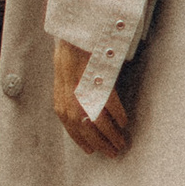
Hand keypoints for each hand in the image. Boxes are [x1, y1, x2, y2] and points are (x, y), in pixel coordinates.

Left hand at [53, 35, 132, 157]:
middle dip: (100, 142)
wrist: (74, 33)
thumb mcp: (64, 80)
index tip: (91, 150)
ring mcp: (83, 89)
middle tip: (113, 151)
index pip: (71, 127)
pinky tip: (123, 121)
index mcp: (61, 98)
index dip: (82, 140)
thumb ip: (68, 99)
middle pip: (85, 128)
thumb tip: (81, 117)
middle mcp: (69, 97)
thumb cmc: (70, 57)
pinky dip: (117, 114)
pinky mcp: (96, 79)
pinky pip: (109, 103)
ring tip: (121, 141)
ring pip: (98, 120)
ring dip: (111, 133)